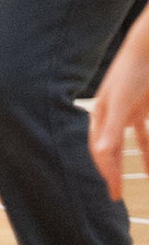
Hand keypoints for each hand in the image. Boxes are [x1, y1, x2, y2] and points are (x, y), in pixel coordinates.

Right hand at [89, 37, 148, 201]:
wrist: (148, 50)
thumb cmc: (132, 73)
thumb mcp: (121, 103)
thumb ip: (113, 129)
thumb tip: (102, 153)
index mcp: (101, 115)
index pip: (100, 149)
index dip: (105, 170)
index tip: (112, 191)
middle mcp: (110, 116)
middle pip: (108, 149)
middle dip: (111, 171)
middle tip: (114, 194)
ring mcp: (126, 112)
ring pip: (125, 145)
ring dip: (127, 163)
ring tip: (130, 182)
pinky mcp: (142, 109)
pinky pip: (144, 135)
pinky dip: (148, 150)